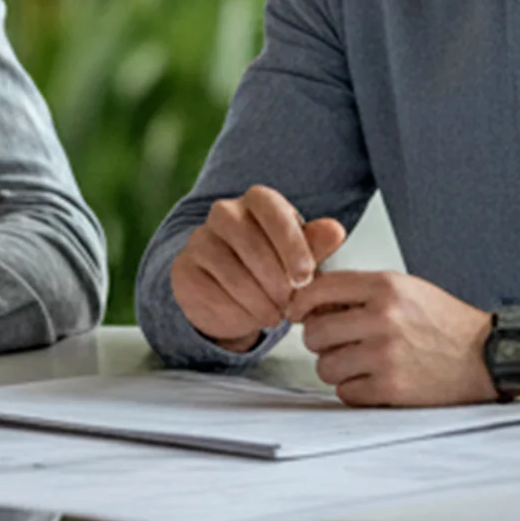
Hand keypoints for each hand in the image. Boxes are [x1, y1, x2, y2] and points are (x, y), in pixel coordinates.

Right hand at [171, 187, 347, 350]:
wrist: (233, 298)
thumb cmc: (275, 270)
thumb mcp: (300, 260)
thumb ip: (316, 246)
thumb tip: (335, 230)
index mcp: (258, 202)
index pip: (271, 210)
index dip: (291, 243)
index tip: (306, 276)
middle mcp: (224, 213)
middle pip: (249, 240)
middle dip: (274, 277)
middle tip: (290, 303)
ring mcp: (200, 239)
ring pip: (229, 269)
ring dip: (257, 298)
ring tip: (275, 316)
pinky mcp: (184, 268)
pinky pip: (209, 289)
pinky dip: (235, 309)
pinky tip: (251, 318)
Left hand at [286, 271, 491, 405]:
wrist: (489, 356)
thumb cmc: (445, 324)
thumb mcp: (406, 290)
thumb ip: (360, 292)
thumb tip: (309, 302)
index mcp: (386, 287)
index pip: (318, 289)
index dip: (301, 303)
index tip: (297, 313)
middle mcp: (383, 318)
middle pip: (313, 332)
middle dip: (321, 341)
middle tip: (340, 343)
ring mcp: (386, 354)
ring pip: (324, 366)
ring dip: (338, 368)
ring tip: (363, 363)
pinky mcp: (391, 387)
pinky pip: (344, 392)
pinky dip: (356, 390)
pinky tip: (376, 380)